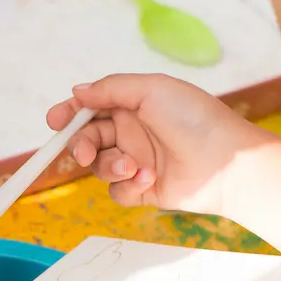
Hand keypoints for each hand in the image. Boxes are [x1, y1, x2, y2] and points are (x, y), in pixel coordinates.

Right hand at [46, 74, 258, 215]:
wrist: (225, 163)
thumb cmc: (195, 119)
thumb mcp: (151, 90)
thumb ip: (111, 89)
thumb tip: (78, 91)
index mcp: (132, 106)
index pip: (90, 109)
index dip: (69, 115)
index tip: (55, 121)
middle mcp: (132, 133)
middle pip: (87, 139)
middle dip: (80, 145)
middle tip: (84, 153)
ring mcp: (136, 163)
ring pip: (100, 167)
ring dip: (110, 166)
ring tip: (132, 166)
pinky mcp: (143, 190)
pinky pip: (117, 192)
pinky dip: (128, 186)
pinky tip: (149, 179)